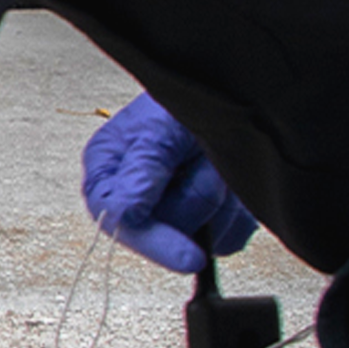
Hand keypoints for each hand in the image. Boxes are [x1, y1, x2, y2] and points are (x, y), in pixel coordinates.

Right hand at [80, 95, 257, 273]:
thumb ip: (143, 167)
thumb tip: (124, 213)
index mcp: (108, 172)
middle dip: (198, 199)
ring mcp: (173, 213)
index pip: (117, 220)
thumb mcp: (161, 126)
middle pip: (165, 233)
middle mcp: (136, 198)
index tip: (189, 254)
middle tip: (208, 164)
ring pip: (202, 237)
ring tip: (217, 160)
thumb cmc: (186, 98)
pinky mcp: (207, 225)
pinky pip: (230, 237)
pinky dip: (240, 211)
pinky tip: (232, 181)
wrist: (228, 93)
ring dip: (222, 200)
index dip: (151, 240)